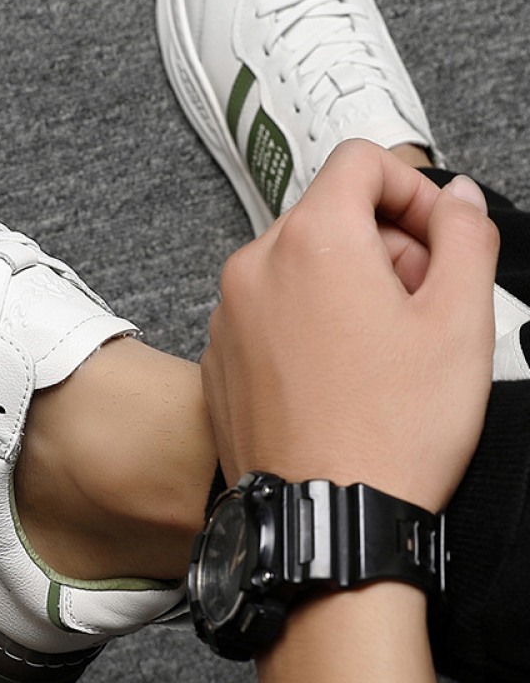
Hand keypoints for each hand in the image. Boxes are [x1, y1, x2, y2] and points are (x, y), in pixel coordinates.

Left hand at [201, 140, 497, 512]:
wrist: (325, 519)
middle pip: (329, 214)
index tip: (439, 237)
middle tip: (421, 304)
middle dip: (385, 244)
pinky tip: (339, 374)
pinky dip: (306, 319)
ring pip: (298, 263)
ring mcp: (226, 312)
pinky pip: (268, 309)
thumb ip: (466, 236)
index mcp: (312, 240)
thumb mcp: (460, 322)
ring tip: (382, 347)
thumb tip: (459, 196)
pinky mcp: (218, 353)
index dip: (413, 189)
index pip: (361, 162)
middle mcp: (253, 265)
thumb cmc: (392, 430)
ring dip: (347, 283)